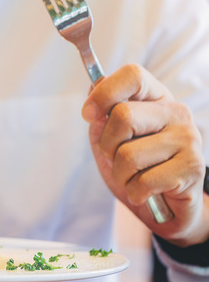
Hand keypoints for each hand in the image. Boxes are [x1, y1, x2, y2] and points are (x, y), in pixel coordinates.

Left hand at [81, 64, 208, 246]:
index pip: (133, 75)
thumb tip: (91, 86)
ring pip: (128, 155)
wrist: (166, 206)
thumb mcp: (111, 139)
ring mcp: (188, 139)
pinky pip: (142, 181)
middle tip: (116, 158)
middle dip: (107, 146)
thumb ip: (102, 115)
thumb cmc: (136, 168)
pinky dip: (134, 192)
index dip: (104, 92)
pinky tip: (145, 192)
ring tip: (134, 177)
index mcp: (156, 98)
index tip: (88, 114)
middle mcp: (176, 112)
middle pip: (123, 116)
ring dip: (120, 175)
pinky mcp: (193, 168)